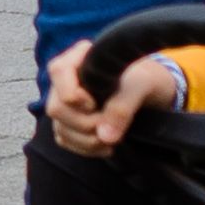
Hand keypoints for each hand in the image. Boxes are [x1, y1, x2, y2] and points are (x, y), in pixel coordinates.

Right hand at [40, 39, 175, 157]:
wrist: (148, 95)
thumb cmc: (142, 81)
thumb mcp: (140, 86)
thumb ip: (123, 106)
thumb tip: (104, 137)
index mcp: (79, 57)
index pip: (58, 71)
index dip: (73, 94)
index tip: (94, 104)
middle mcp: (65, 79)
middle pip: (56, 107)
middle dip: (84, 124)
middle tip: (108, 126)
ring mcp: (64, 103)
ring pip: (60, 128)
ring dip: (87, 141)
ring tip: (112, 140)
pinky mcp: (67, 123)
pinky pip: (65, 140)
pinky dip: (85, 148)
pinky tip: (105, 146)